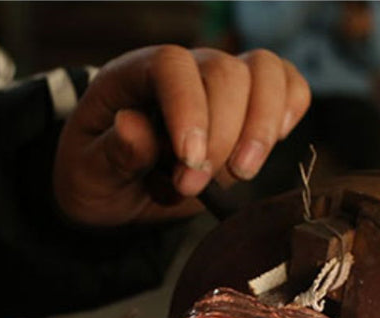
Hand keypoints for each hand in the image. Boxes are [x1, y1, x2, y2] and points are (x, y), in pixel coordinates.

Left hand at [53, 46, 310, 225]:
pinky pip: (289, 86)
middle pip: (226, 72)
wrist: (116, 188)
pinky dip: (290, 113)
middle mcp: (184, 69)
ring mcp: (222, 82)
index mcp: (134, 74)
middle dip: (221, 136)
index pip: (171, 66)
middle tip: (193, 186)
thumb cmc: (98, 175)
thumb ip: (113, 152)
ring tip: (240, 173)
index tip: (191, 159)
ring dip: (262, 127)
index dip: (188, 108)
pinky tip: (268, 148)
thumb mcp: (88, 173)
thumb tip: (133, 128)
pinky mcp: (252, 103)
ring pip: (265, 72)